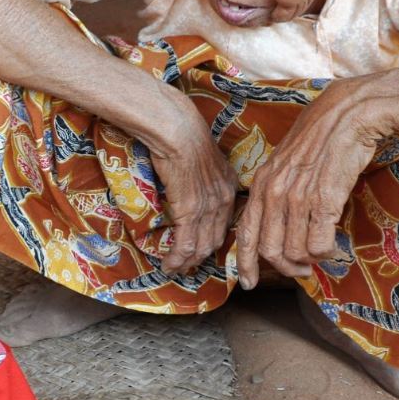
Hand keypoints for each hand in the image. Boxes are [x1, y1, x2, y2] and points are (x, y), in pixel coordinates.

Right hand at [148, 99, 238, 275]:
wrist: (178, 130)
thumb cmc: (185, 135)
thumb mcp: (205, 157)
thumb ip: (205, 175)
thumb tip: (193, 182)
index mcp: (230, 187)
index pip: (226, 223)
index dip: (213, 240)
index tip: (202, 249)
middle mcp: (224, 201)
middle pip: (216, 240)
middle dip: (201, 257)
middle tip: (188, 267)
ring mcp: (208, 208)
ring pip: (201, 247)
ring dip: (187, 262)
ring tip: (175, 269)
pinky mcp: (190, 211)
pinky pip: (185, 244)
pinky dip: (177, 258)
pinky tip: (168, 264)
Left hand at [235, 75, 380, 287]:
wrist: (350, 113)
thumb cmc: (322, 136)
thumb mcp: (287, 162)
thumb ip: (278, 190)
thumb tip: (278, 222)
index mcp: (261, 183)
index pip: (245, 234)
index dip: (245, 263)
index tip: (248, 282)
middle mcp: (274, 192)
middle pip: (270, 251)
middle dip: (285, 269)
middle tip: (302, 271)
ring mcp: (298, 198)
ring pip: (294, 252)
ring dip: (309, 261)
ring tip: (320, 255)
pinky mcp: (324, 201)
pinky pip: (319, 244)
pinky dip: (326, 252)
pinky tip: (333, 244)